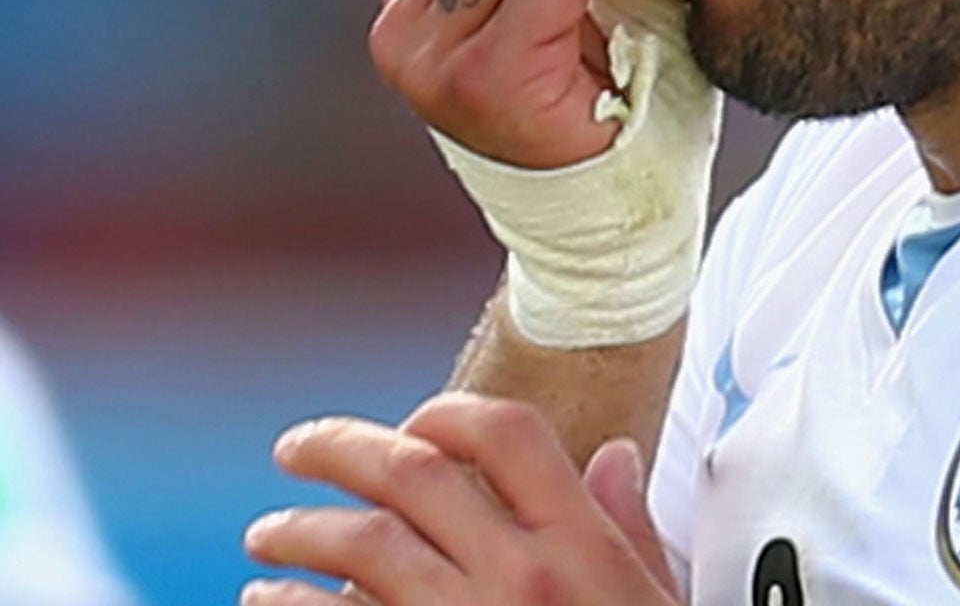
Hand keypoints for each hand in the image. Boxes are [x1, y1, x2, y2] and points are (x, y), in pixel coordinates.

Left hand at [243, 393, 681, 605]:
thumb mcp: (651, 600)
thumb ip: (627, 527)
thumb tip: (614, 460)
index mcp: (580, 546)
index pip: (508, 436)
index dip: (452, 412)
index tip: (418, 421)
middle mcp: (519, 576)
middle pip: (413, 472)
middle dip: (339, 449)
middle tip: (298, 449)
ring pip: (358, 543)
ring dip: (297, 529)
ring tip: (268, 533)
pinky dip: (285, 603)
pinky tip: (268, 599)